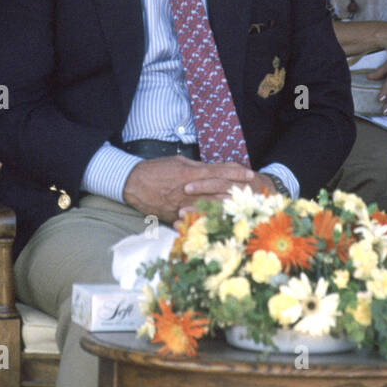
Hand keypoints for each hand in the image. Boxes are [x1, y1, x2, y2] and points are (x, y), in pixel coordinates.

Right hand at [122, 156, 261, 222]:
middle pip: (218, 192)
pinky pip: (194, 219)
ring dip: (226, 209)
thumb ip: (196, 167)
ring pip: (209, 207)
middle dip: (236, 193)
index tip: (250, 174)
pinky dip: (206, 221)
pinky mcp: (175, 216)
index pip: (218, 172)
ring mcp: (183, 204)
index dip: (235, 173)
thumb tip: (212, 169)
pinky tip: (218, 224)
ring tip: (243, 209)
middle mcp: (189, 190)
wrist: (133, 184)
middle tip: (253, 194)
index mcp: (190, 174)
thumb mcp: (178, 162)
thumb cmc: (155, 169)